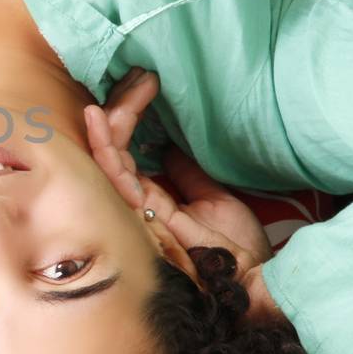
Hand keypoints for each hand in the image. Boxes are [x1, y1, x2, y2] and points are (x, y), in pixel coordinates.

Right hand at [85, 77, 273, 290]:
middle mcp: (135, 201)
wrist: (253, 276)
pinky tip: (99, 115)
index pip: (126, 150)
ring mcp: (133, 206)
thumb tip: (170, 148)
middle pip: (112, 148)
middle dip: (122, 107)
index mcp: (151, 197)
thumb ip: (187, 173)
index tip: (148, 84)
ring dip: (113, 117)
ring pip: (106, 156)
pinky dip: (103, 143)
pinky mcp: (138, 211)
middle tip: (140, 77)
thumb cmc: (236, 246)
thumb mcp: (214, 196)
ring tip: (127, 86)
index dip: (132, 115)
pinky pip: (112, 173)